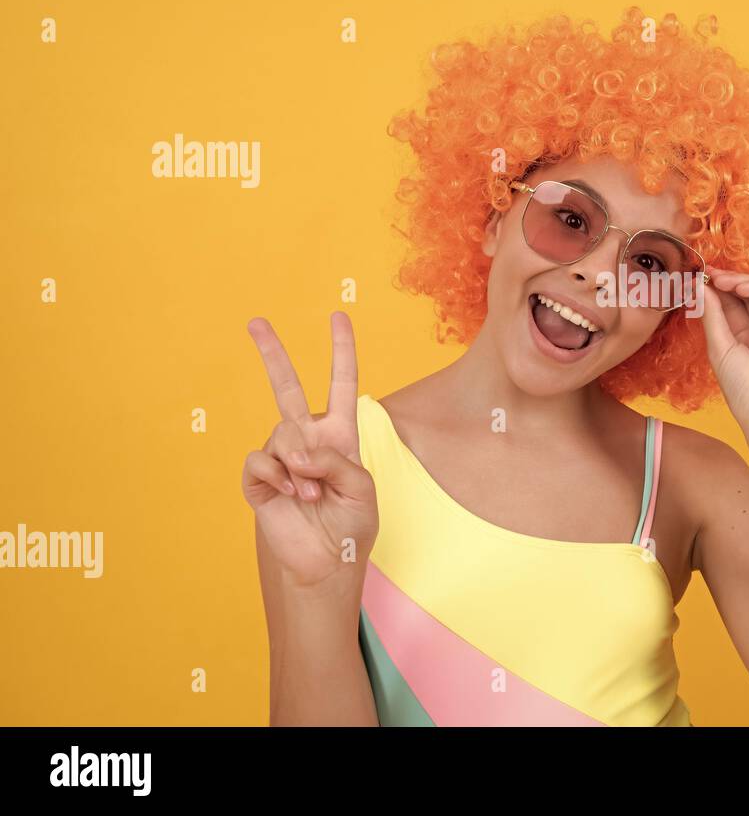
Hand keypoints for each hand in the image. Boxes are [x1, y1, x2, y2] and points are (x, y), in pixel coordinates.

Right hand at [241, 311, 377, 588]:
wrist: (326, 563)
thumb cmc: (351, 526)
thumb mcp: (361, 487)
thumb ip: (336, 460)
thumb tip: (298, 451)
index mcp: (340, 435)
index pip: (341, 384)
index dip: (341, 351)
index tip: (338, 317)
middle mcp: (308, 440)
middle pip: (287, 387)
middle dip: (272, 354)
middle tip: (255, 321)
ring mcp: (281, 458)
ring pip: (282, 432)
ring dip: (300, 464)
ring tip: (313, 494)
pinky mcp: (260, 479)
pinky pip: (262, 459)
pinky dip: (280, 476)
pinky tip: (293, 495)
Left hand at [699, 266, 748, 436]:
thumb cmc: (743, 391)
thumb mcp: (719, 349)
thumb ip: (712, 316)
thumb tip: (702, 286)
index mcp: (743, 339)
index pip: (729, 306)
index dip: (715, 290)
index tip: (697, 276)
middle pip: (745, 297)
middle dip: (727, 282)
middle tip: (708, 272)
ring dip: (741, 281)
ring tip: (721, 279)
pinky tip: (741, 286)